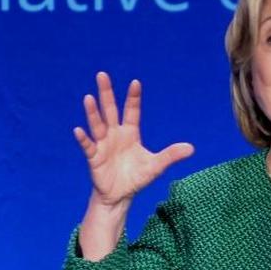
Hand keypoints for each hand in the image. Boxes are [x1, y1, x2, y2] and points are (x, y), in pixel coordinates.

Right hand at [73, 71, 193, 207]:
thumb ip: (171, 155)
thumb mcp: (156, 166)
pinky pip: (88, 146)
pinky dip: (84, 139)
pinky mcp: (94, 158)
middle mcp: (115, 135)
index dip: (133, 98)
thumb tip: (192, 148)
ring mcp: (103, 145)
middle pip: (110, 110)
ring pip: (98, 125)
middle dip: (106, 93)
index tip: (136, 82)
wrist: (120, 195)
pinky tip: (78, 130)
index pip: (132, 111)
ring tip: (89, 98)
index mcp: (130, 133)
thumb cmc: (137, 177)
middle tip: (102, 75)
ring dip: (93, 113)